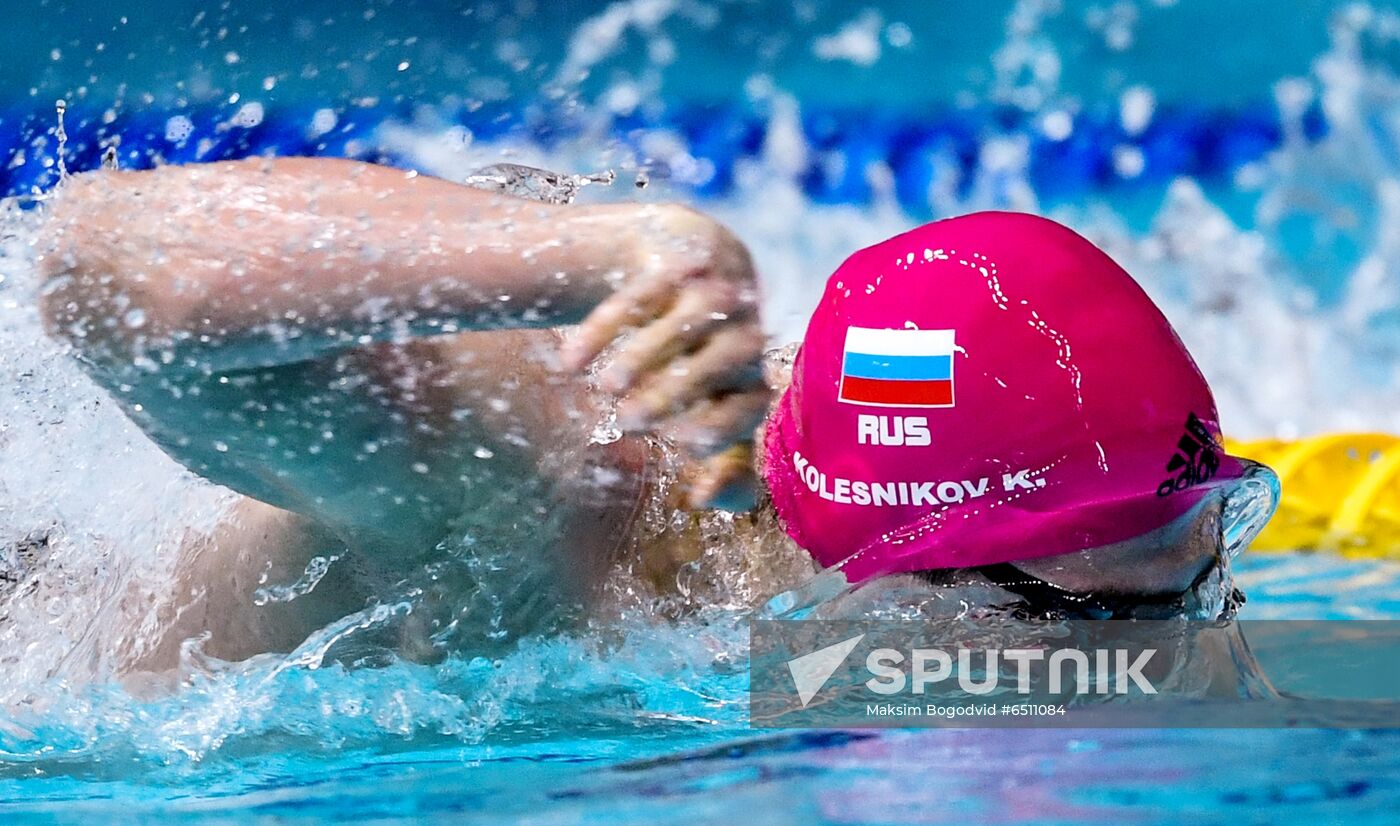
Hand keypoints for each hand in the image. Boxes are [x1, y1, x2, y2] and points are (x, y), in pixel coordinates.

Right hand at [560, 205, 769, 509]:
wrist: (697, 257)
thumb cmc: (708, 355)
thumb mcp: (722, 405)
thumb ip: (727, 460)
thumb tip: (702, 502)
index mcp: (752, 375)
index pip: (749, 405)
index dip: (721, 426)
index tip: (680, 446)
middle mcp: (742, 331)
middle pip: (722, 363)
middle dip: (674, 394)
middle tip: (627, 423)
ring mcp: (711, 293)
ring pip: (682, 324)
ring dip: (643, 356)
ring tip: (602, 388)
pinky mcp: (675, 264)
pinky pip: (640, 296)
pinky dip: (603, 327)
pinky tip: (570, 361)